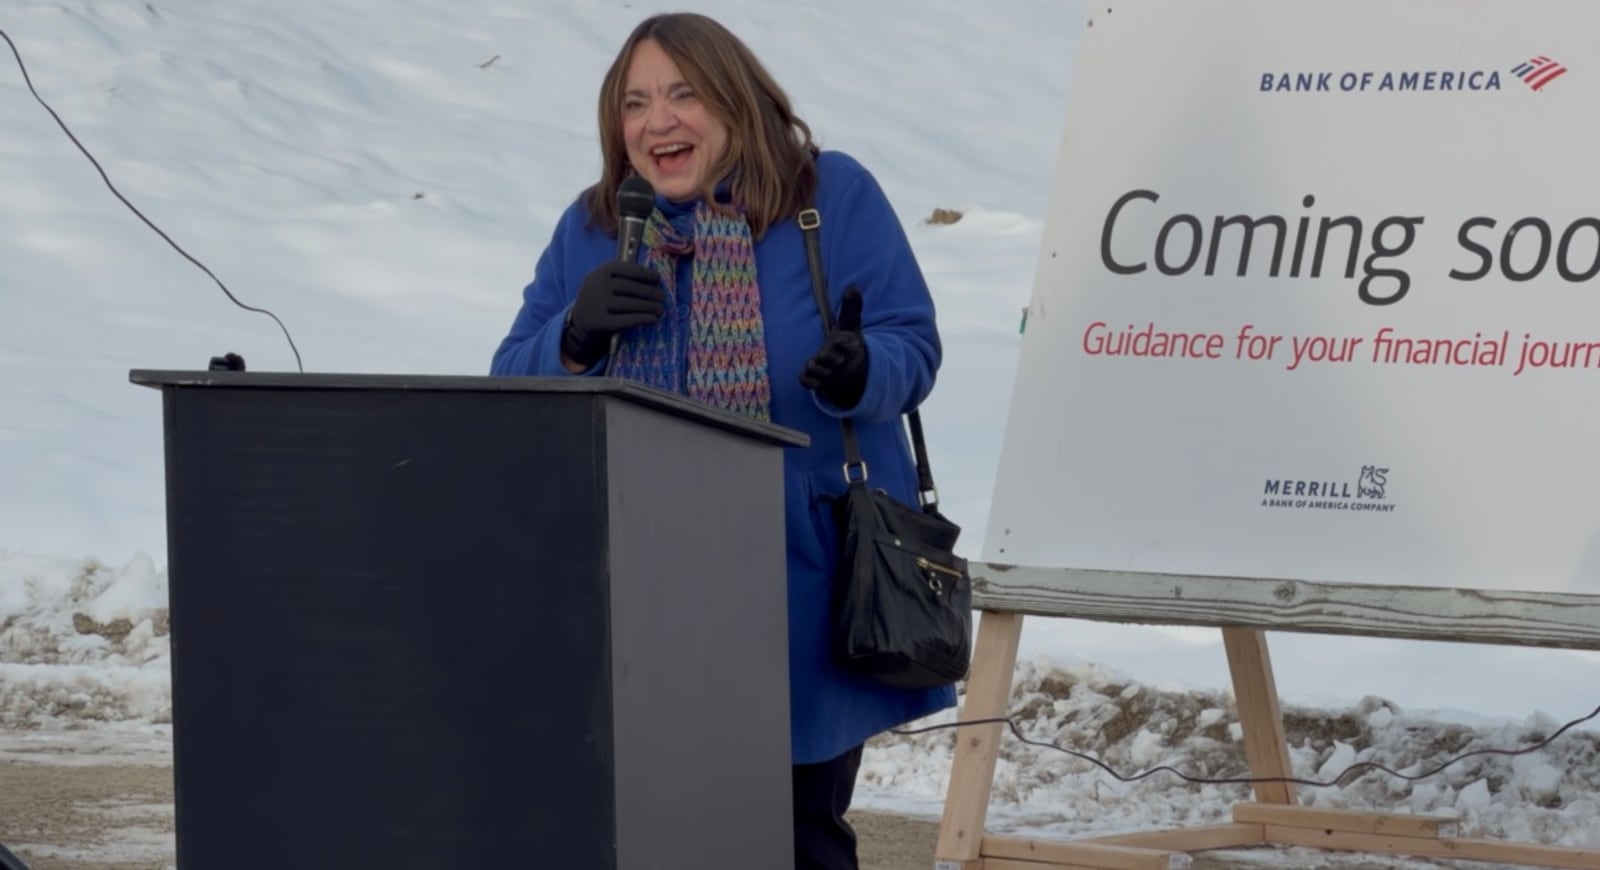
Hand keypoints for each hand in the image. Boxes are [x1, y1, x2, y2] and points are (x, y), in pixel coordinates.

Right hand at [561, 260, 664, 367]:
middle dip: (650, 292)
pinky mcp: (600, 322)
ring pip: (629, 304)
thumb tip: (655, 279)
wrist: (579, 320)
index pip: (627, 269)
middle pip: (630, 288)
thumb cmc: (600, 297)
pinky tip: (652, 319)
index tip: (658, 278)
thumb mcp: (605, 280)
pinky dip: (641, 319)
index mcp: (601, 271)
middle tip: (662, 297)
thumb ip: (625, 276)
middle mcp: (598, 286)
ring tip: (660, 309)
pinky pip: (625, 320)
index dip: (645, 273)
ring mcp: (598, 304)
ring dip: (649, 307)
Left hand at [800, 286, 868, 409]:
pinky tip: (804, 374)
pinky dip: (805, 379)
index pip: (848, 346)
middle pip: (834, 361)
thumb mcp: (851, 325)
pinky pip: (809, 383)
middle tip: (823, 355)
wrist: (851, 373)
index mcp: (849, 347)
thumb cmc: (847, 344)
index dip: (842, 345)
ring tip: (813, 363)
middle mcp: (840, 362)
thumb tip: (853, 287)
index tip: (838, 342)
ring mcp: (830, 374)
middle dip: (828, 358)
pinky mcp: (820, 383)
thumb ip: (852, 307)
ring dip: (814, 368)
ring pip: (819, 373)